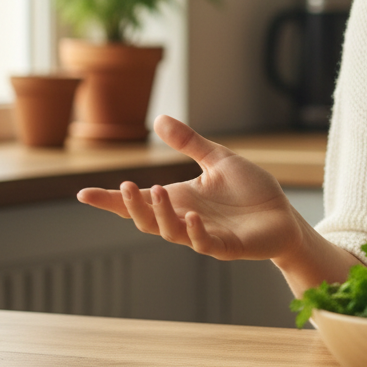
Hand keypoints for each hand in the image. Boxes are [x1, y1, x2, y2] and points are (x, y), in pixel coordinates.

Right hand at [77, 115, 304, 262]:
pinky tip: (190, 216)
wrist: (282, 214)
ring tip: (156, 191)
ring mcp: (204, 235)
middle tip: (125, 186)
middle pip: (147, 220)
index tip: (83, 194)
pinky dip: (194, 231)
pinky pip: (204, 243)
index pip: (139, 202)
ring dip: (161, 214)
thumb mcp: (218, 159)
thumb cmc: (250, 190)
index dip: (112, 200)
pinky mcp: (226, 246)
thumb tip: (159, 120)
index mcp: (180, 199)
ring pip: (170, 231)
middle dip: (133, 205)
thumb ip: (189, 143)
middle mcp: (186, 219)